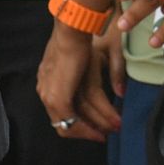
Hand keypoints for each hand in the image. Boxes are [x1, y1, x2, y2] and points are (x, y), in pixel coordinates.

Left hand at [36, 19, 121, 141]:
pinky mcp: (59, 98)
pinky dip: (90, 127)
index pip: (60, 110)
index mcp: (47, 81)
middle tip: (105, 135)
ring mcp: (51, 95)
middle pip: (64, 122)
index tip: (96, 126)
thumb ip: (97, 76)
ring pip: (71, 123)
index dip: (78, 121)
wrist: (73, 29)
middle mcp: (46, 90)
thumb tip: (118, 92)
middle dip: (87, 131)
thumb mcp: (91, 59)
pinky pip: (74, 120)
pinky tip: (104, 128)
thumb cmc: (80, 38)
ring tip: (111, 132)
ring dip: (93, 130)